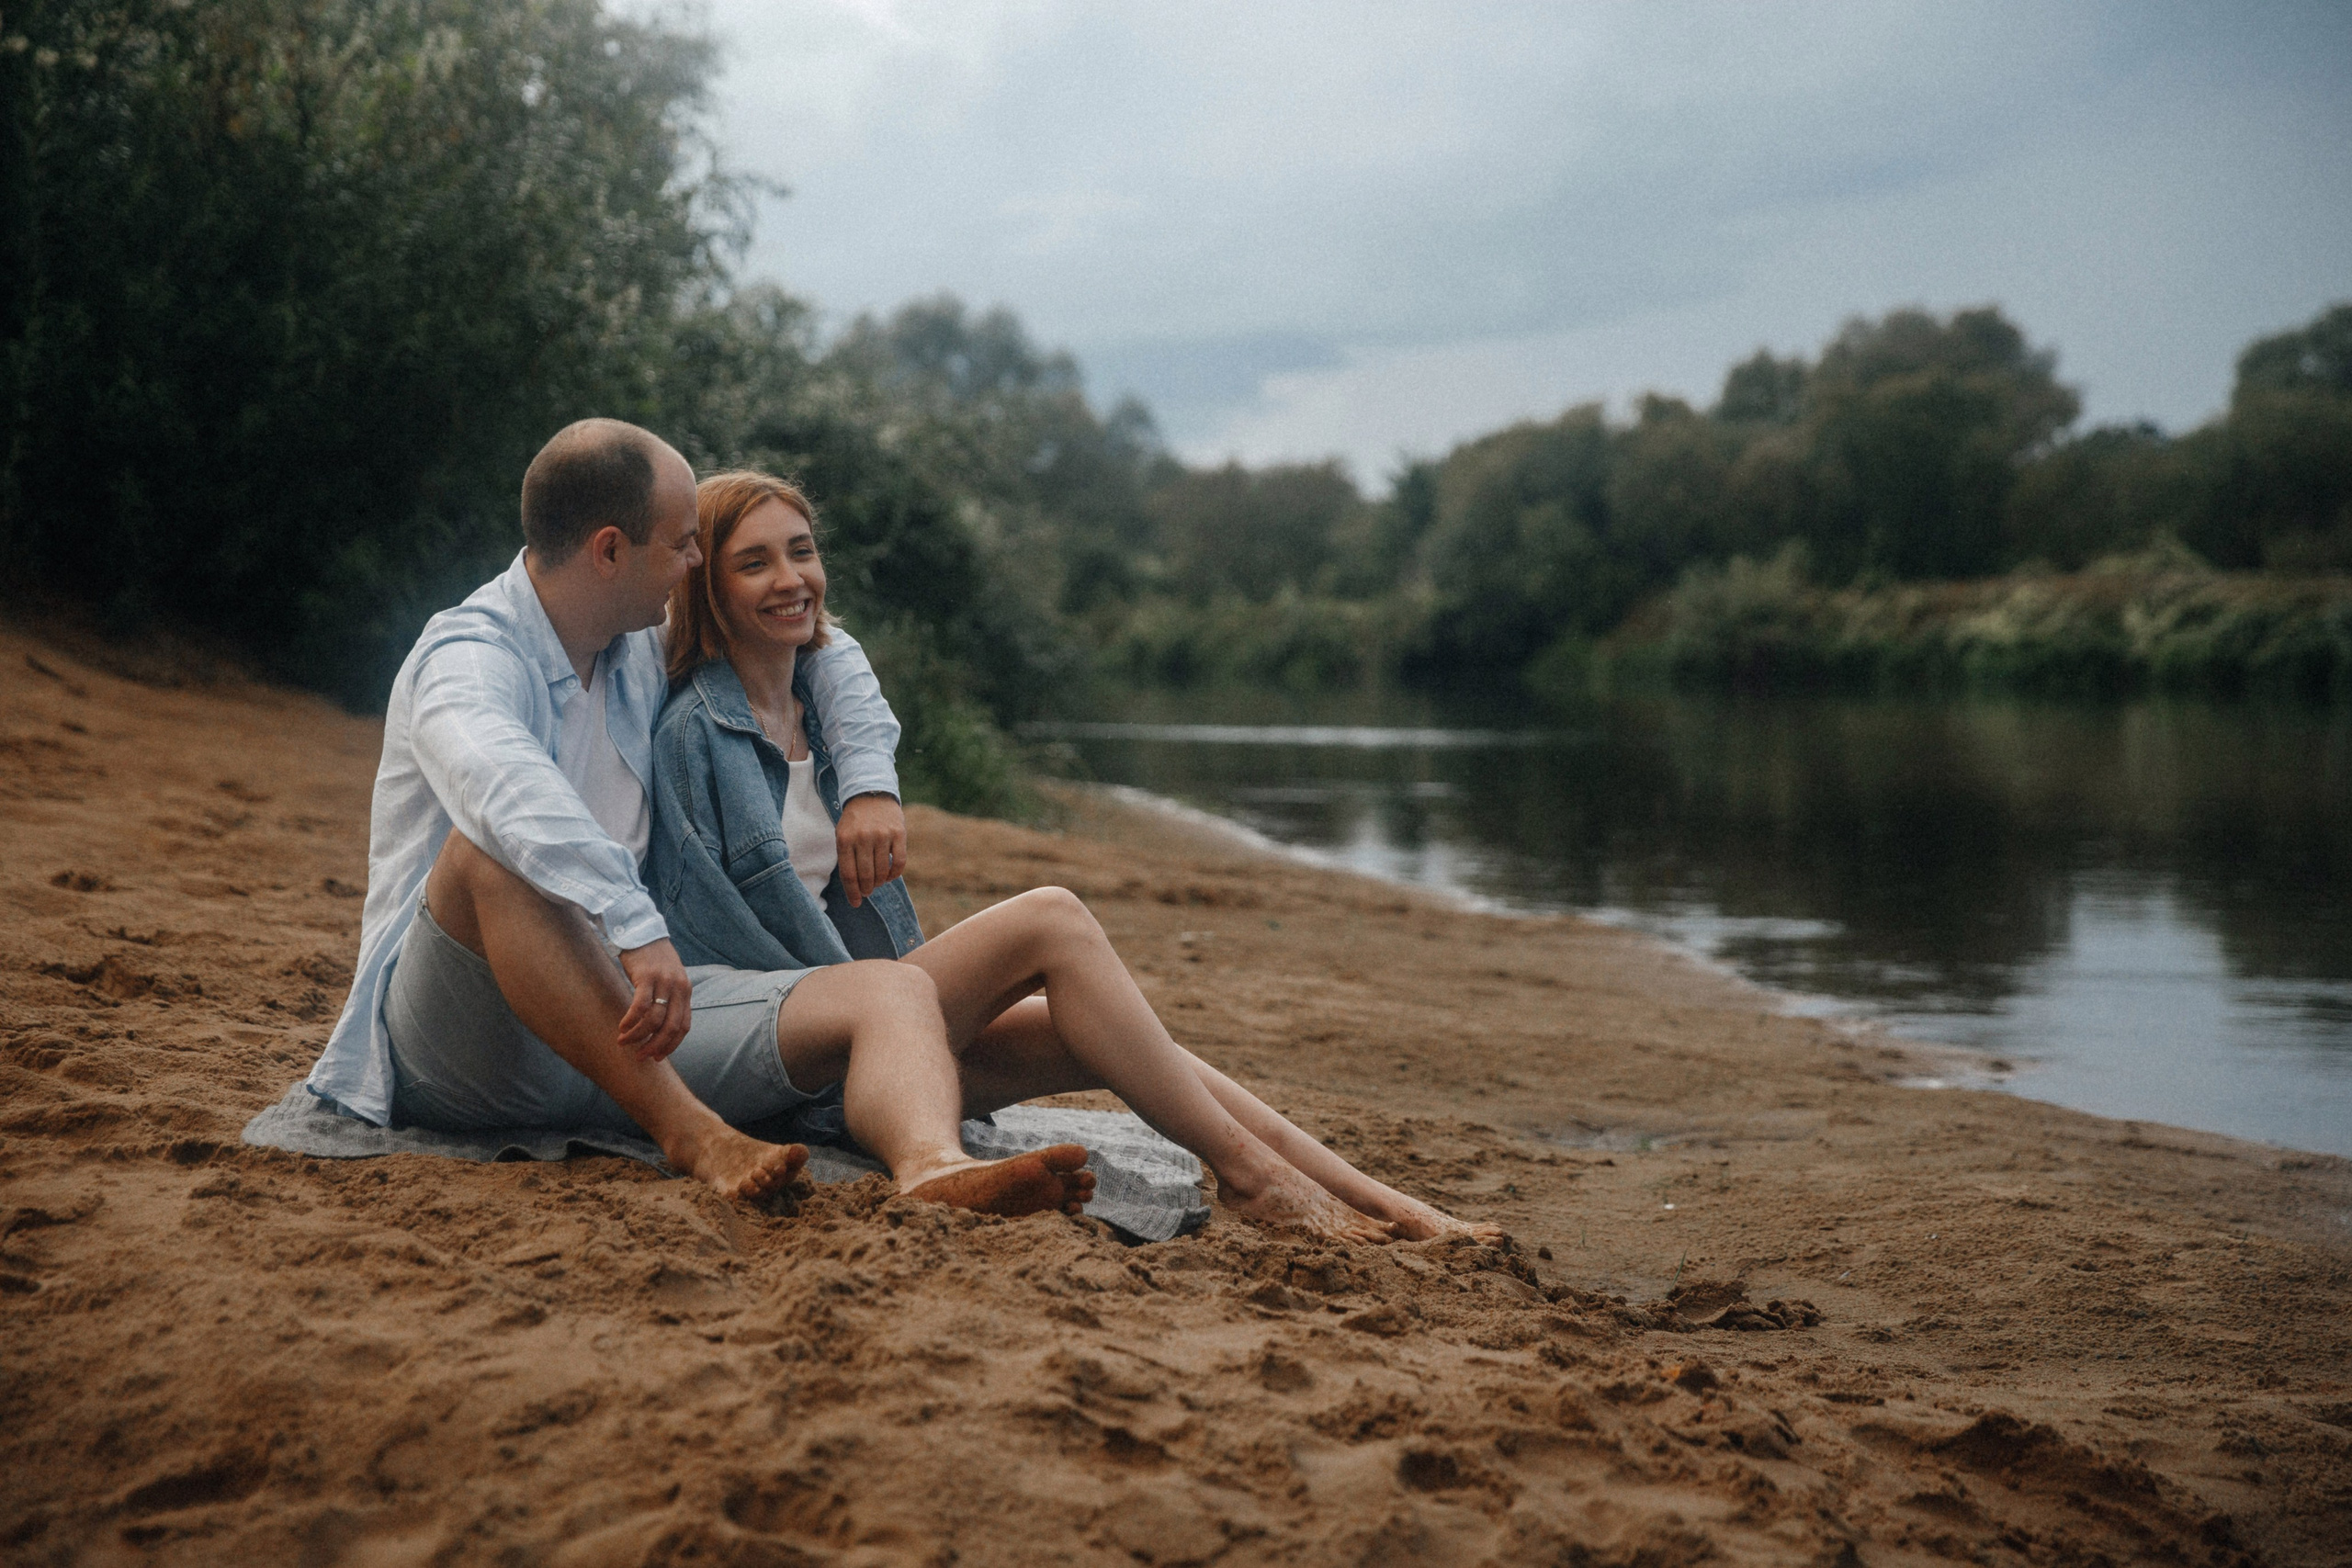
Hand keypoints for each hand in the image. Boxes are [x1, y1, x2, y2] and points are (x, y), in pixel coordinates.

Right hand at [616, 939, 691, 1062]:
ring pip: (654, 1019)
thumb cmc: (652, 959)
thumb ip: (668, 999)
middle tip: (640, 1056)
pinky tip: (621, 1026)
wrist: (642, 931)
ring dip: (638, 1035)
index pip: (684, 1026)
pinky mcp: (647, 976)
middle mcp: (679, 988)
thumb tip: (658, 1028)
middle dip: (655, 1046)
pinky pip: (640, 1006)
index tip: (657, 1056)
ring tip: (624, 1041)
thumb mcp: (668, 979)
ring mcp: (664, 982)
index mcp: (686, 991)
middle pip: (671, 1027)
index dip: (671, 1045)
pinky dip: (631, 1020)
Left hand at [835, 792, 907, 907]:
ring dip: (879, 882)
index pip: (848, 874)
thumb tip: (855, 888)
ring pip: (882, 871)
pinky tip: (889, 876)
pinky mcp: (899, 833)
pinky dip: (894, 874)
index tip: (856, 903)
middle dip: (866, 889)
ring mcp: (882, 835)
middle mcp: (863, 837)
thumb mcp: (843, 835)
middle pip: (866, 875)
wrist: (871, 794)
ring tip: (877, 882)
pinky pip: (899, 862)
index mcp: (845, 839)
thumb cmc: (855, 821)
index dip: (852, 892)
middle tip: (867, 892)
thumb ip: (847, 858)